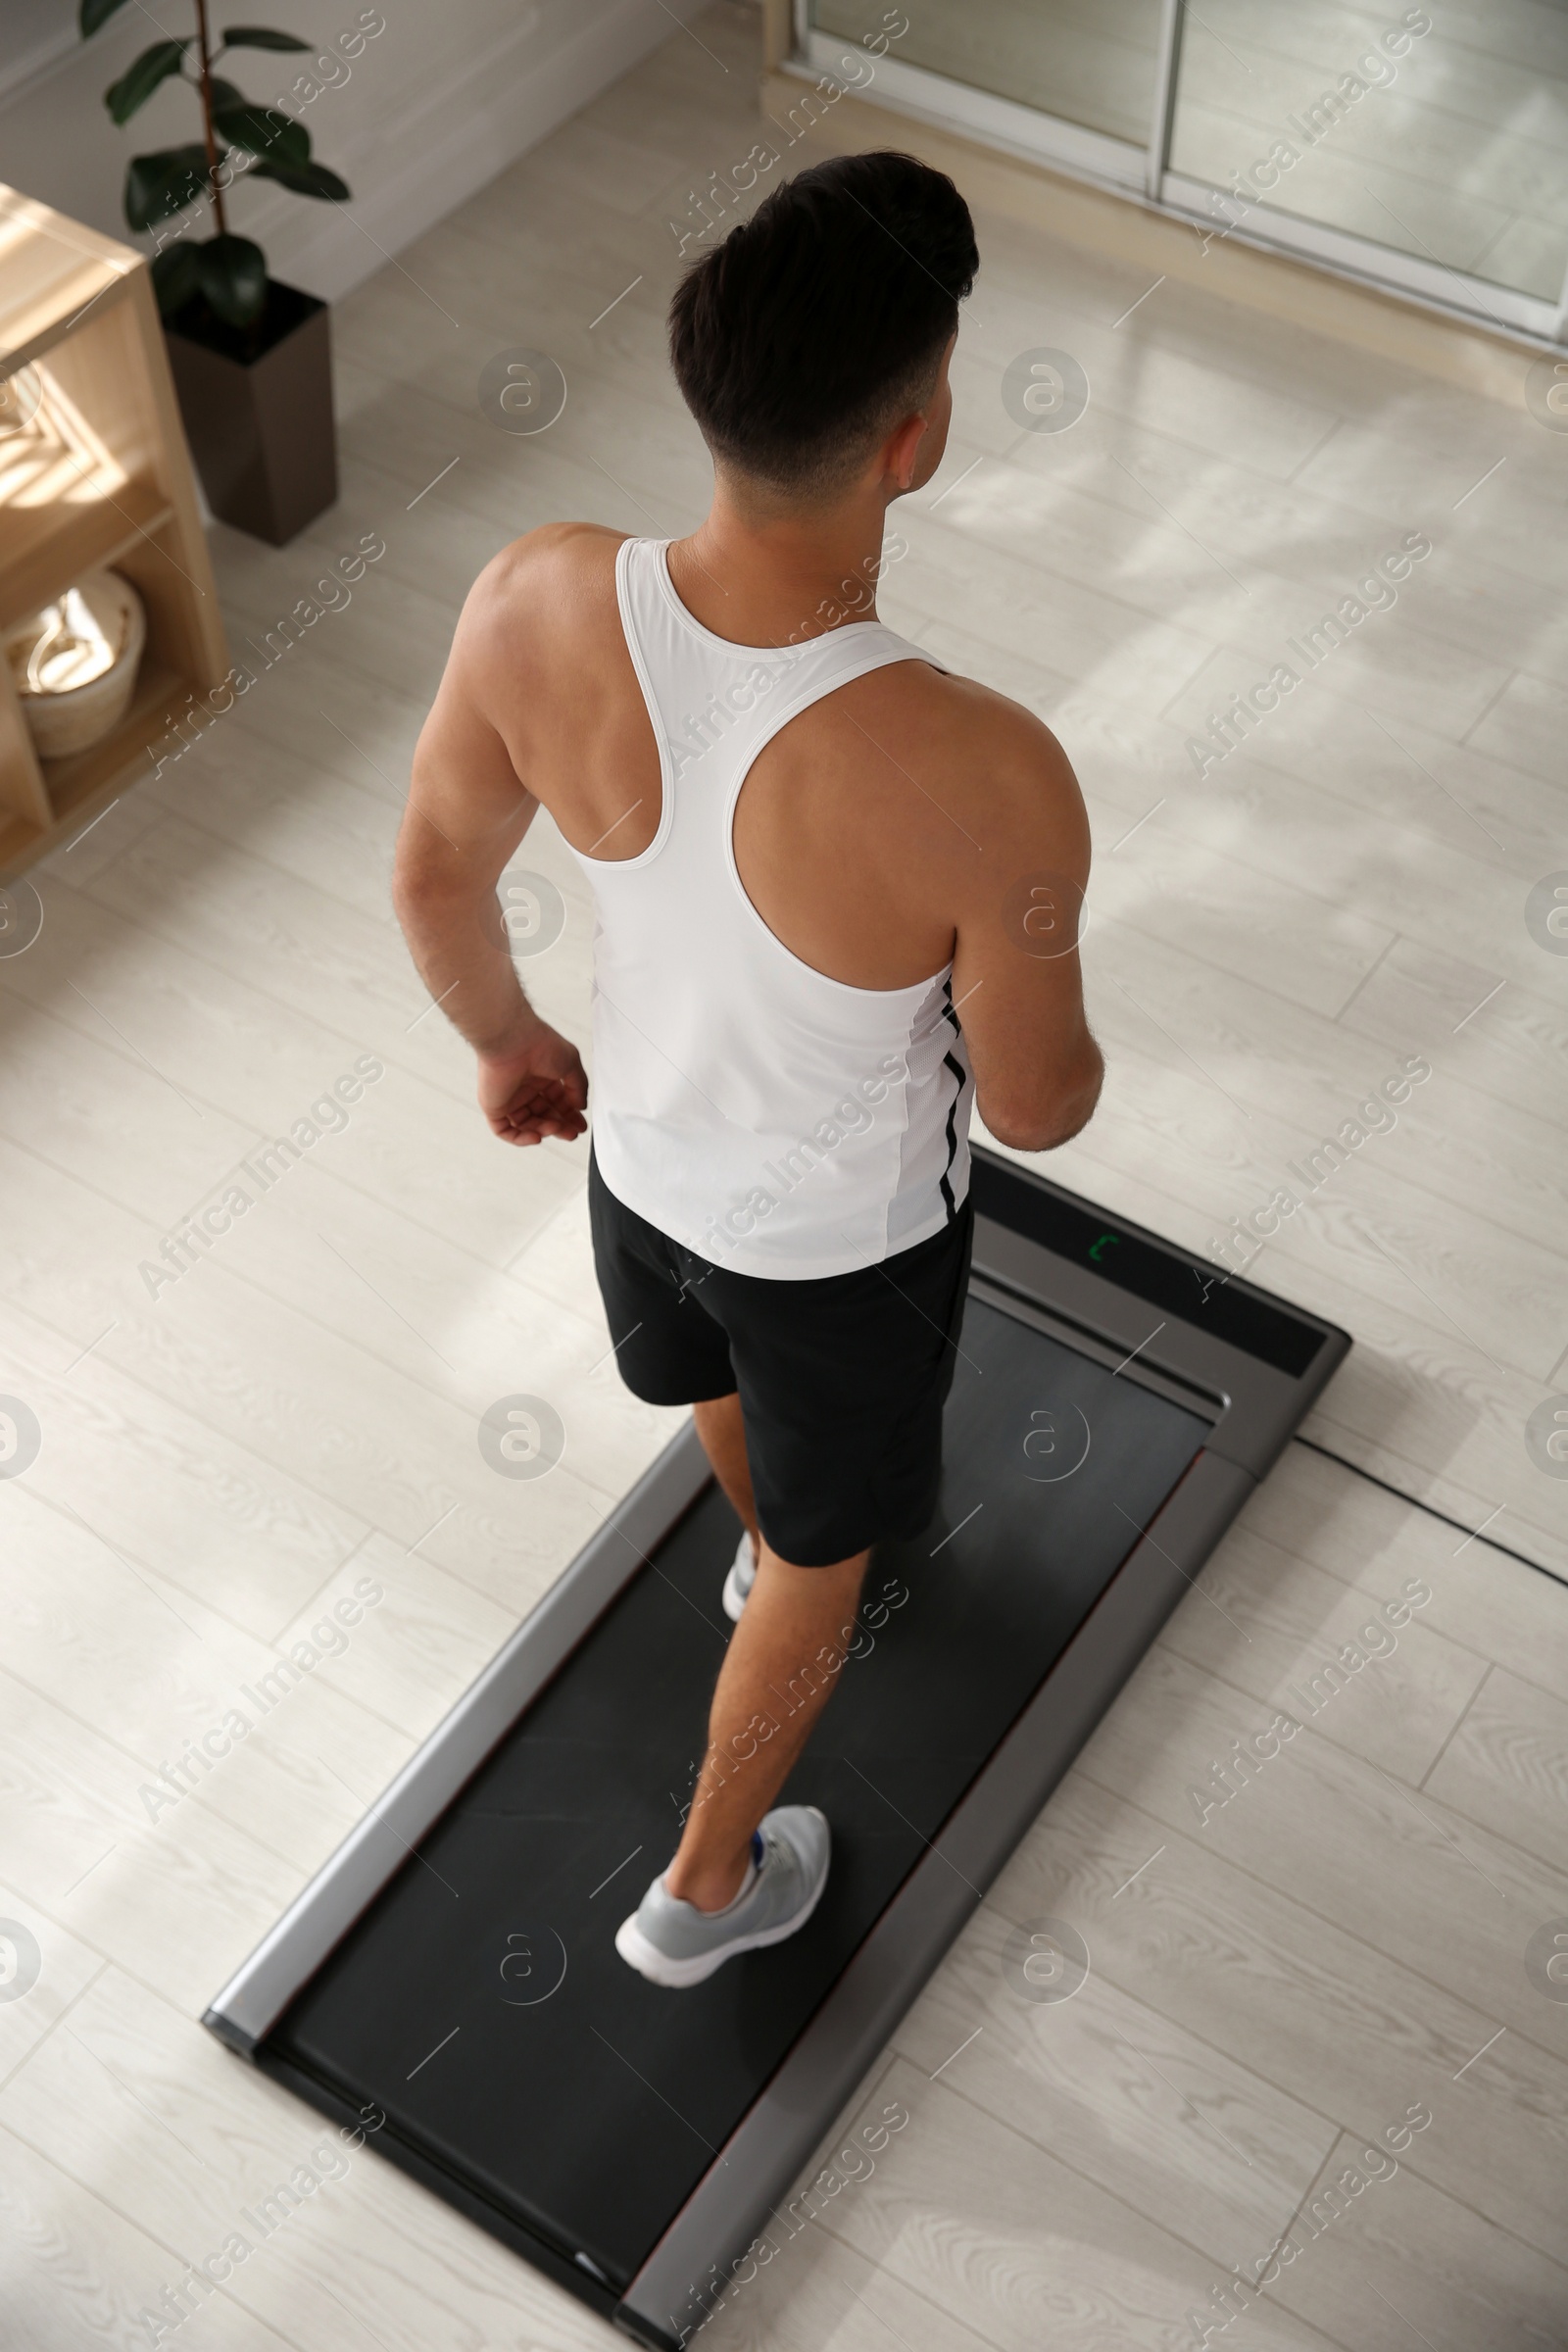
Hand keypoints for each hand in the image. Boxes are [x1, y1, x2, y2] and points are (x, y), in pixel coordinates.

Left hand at [477, 1019, 587, 1145]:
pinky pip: (505, 1130)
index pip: (557, 1101)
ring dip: (544, 1130)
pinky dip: (520, 1139)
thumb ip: (579, 1087)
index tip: (581, 1125)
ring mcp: (508, 1098)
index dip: (570, 1115)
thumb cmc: (540, 1045)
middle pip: (543, 1115)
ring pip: (527, 1124)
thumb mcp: (571, 1064)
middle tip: (572, 1133)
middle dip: (560, 1126)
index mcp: (542, 1076)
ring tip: (557, 1129)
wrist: (512, 1041)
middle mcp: (525, 1087)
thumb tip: (580, 1106)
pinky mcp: (494, 1107)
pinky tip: (536, 1137)